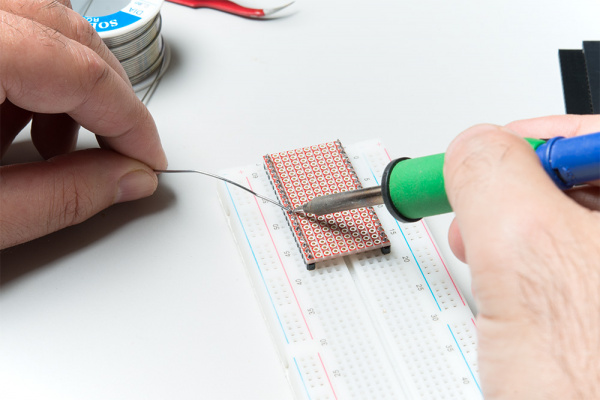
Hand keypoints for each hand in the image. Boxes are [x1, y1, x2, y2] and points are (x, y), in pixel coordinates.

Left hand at [0, 0, 166, 248]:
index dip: (131, 121)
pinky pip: (3, 30)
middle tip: (121, 150)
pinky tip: (6, 125)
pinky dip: (21, 75)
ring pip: (35, 24)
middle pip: (67, 32)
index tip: (150, 158)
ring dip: (61, 86)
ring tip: (52, 147)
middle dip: (106, 98)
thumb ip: (59, 198)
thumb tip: (128, 179)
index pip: (82, 72)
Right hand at [444, 115, 599, 397]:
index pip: (589, 136)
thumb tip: (473, 147)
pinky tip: (529, 315)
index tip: (476, 166)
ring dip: (523, 250)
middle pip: (583, 183)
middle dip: (517, 204)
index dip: (520, 144)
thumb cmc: (597, 389)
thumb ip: (489, 171)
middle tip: (481, 233)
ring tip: (503, 286)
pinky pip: (578, 278)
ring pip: (576, 233)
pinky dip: (539, 286)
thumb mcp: (525, 250)